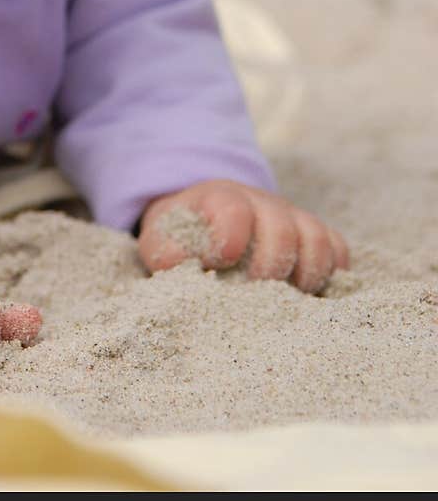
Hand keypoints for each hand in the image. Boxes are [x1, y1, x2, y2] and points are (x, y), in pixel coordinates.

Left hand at [137, 179, 348, 293]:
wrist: (204, 217)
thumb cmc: (182, 236)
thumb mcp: (162, 242)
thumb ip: (169, 254)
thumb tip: (187, 270)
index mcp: (221, 199)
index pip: (234, 210)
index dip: (230, 239)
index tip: (221, 263)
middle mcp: (263, 204)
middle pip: (283, 230)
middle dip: (270, 268)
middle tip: (252, 294)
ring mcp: (293, 218)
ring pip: (319, 239)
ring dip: (306, 276)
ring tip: (285, 302)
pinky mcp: (313, 235)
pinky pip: (338, 250)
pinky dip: (331, 275)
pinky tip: (309, 296)